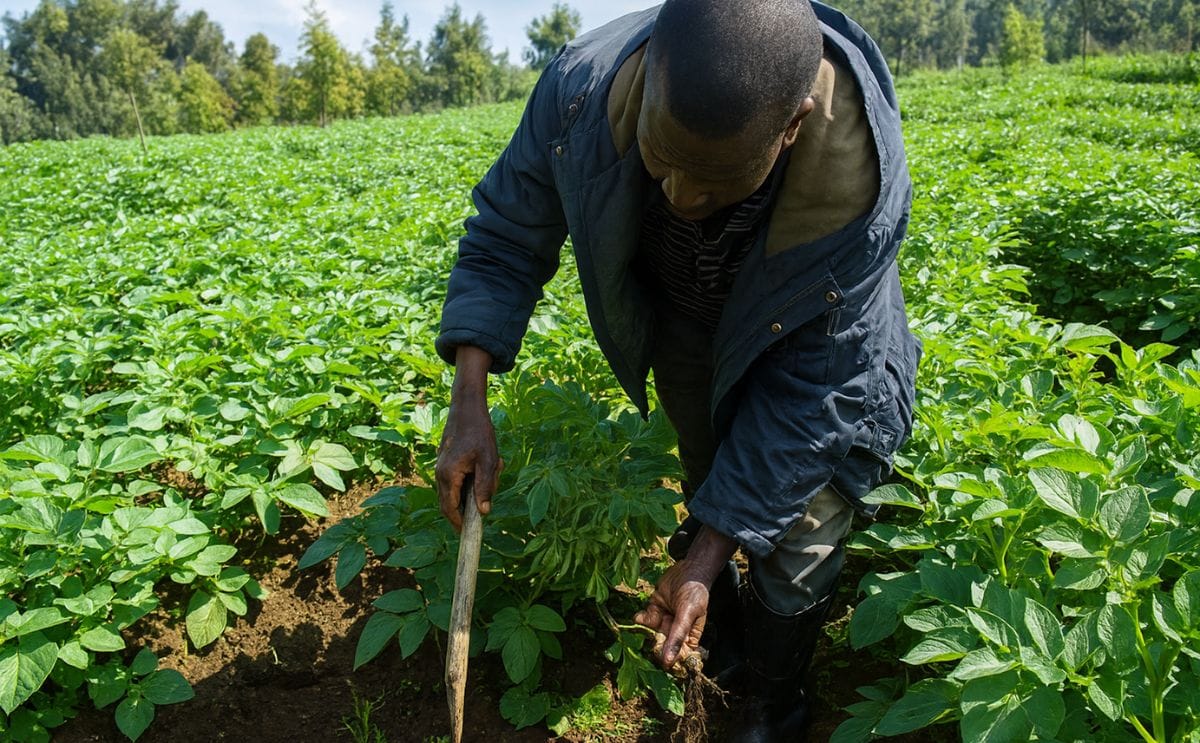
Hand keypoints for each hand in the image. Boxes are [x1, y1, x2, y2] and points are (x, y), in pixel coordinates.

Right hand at [435, 346, 501, 530]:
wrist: (467, 408)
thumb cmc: (479, 432)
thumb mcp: (488, 460)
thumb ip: (485, 487)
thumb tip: (484, 512)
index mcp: (448, 475)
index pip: (450, 509)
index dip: (458, 524)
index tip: (469, 533)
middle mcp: (440, 474)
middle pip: (449, 503)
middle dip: (469, 507)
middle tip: (488, 498)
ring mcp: (441, 468)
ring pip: (454, 491)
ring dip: (472, 491)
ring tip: (492, 471)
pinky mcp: (445, 463)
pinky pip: (455, 481)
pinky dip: (469, 481)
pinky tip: (486, 465)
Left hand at [634, 560, 709, 668]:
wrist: (688, 570)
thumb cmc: (695, 593)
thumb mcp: (688, 614)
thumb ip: (677, 636)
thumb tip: (668, 662)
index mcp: (688, 638)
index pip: (677, 656)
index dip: (669, 660)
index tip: (661, 660)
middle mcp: (674, 633)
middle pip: (661, 647)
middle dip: (655, 644)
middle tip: (654, 636)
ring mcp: (663, 622)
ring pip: (650, 634)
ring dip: (646, 631)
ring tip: (649, 622)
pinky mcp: (654, 610)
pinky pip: (644, 620)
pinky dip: (641, 619)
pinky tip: (641, 615)